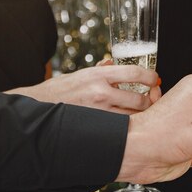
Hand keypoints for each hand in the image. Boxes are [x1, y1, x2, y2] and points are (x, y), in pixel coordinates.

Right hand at [6, 65, 160, 113]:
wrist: (36, 108)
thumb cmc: (59, 90)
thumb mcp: (81, 74)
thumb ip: (101, 70)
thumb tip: (114, 63)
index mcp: (99, 75)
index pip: (135, 73)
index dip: (151, 77)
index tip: (155, 80)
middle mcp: (101, 93)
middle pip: (140, 101)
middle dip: (151, 101)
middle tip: (153, 100)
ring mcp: (98, 112)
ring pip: (133, 118)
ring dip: (141, 116)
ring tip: (143, 113)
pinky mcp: (95, 127)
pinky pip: (119, 129)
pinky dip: (128, 127)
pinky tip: (129, 125)